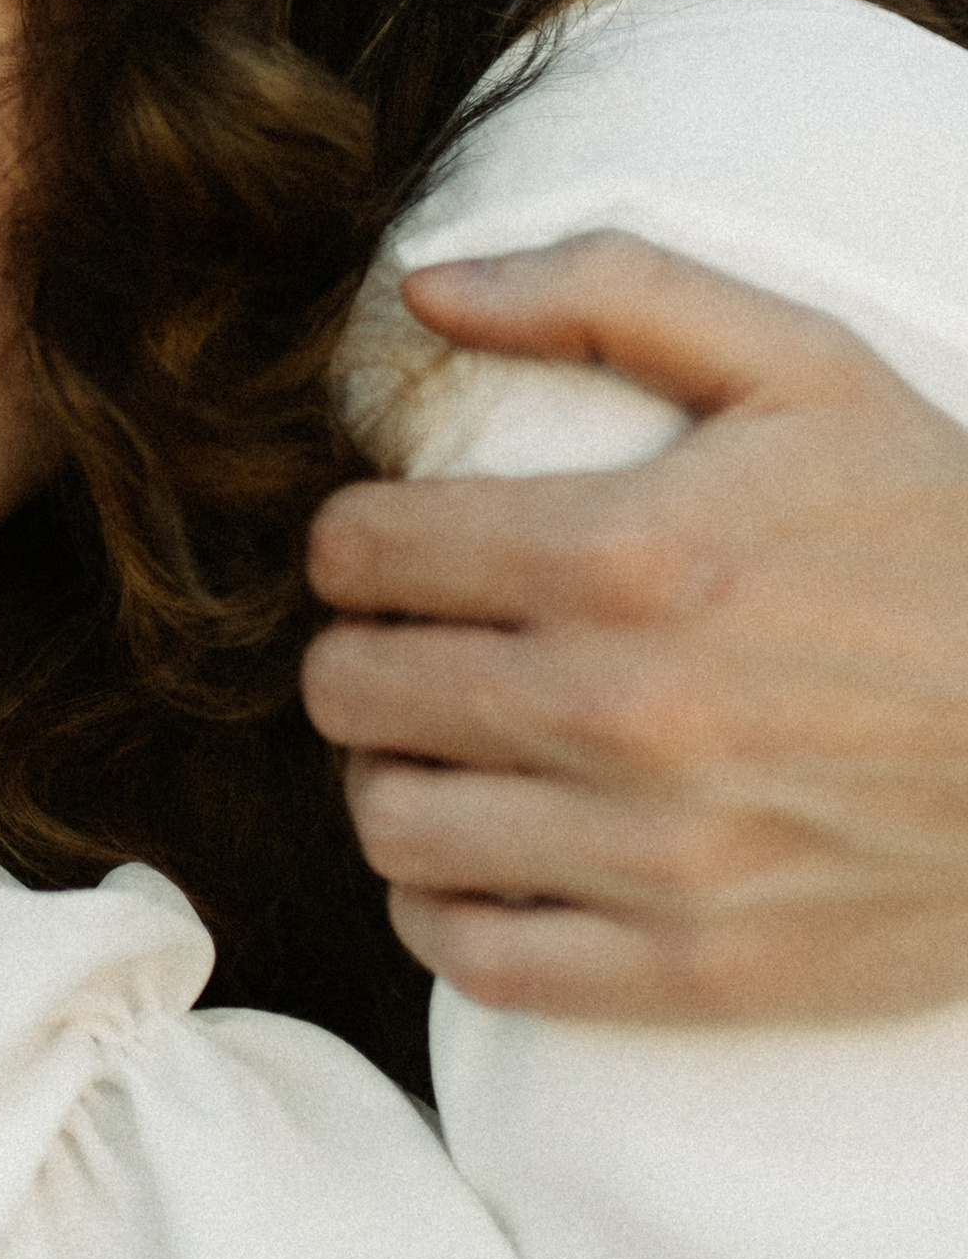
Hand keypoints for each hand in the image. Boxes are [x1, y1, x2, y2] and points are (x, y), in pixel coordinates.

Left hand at [303, 235, 967, 1023]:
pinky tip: (490, 854)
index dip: (358, 541)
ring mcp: (653, 856)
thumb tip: (423, 288)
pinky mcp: (692, 970)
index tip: (401, 548)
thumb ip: (605, 291)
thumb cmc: (941, 535)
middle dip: (366, 651)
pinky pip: (470, 956)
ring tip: (452, 748)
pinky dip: (446, 906)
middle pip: (350, 689)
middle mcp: (618, 709)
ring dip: (394, 778)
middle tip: (424, 643)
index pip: (358, 552)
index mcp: (624, 552)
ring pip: (388, 824)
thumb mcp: (801, 366)